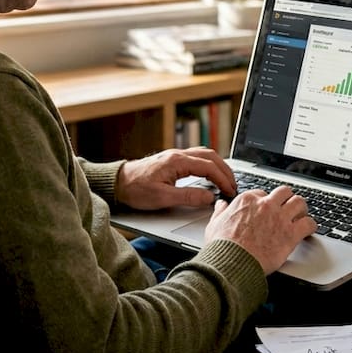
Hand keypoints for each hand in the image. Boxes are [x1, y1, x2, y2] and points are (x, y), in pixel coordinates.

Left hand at [114, 147, 236, 209]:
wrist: (118, 183)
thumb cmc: (136, 190)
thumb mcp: (162, 198)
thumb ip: (188, 197)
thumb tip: (210, 197)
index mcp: (177, 161)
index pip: (209, 167)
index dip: (223, 179)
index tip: (230, 191)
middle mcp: (178, 155)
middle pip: (210, 156)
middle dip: (225, 170)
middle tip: (233, 186)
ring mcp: (175, 156)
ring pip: (204, 155)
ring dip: (218, 166)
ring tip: (226, 181)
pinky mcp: (172, 161)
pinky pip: (197, 158)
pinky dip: (208, 165)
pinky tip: (210, 175)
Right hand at [204, 185, 316, 274]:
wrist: (232, 262)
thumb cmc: (222, 246)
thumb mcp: (214, 224)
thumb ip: (220, 212)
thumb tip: (221, 205)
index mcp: (247, 200)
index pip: (262, 193)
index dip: (266, 202)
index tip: (267, 209)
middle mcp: (266, 205)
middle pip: (284, 192)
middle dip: (286, 199)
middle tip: (287, 207)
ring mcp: (280, 218)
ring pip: (300, 202)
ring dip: (301, 208)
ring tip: (301, 215)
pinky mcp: (290, 234)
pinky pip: (309, 223)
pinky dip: (311, 226)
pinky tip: (309, 230)